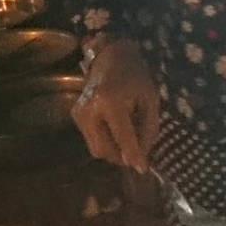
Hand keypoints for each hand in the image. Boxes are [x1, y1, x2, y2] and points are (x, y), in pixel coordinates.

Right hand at [72, 40, 159, 171]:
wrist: (110, 56)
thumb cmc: (135, 76)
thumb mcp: (150, 99)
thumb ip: (149, 127)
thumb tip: (143, 154)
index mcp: (111, 102)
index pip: (122, 137)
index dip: (133, 155)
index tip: (143, 169)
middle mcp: (90, 110)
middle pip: (106, 149)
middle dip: (122, 156)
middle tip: (137, 152)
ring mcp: (79, 114)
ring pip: (97, 149)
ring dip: (114, 150)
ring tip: (127, 136)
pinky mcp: (75, 116)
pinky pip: (92, 140)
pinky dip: (106, 141)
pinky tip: (115, 129)